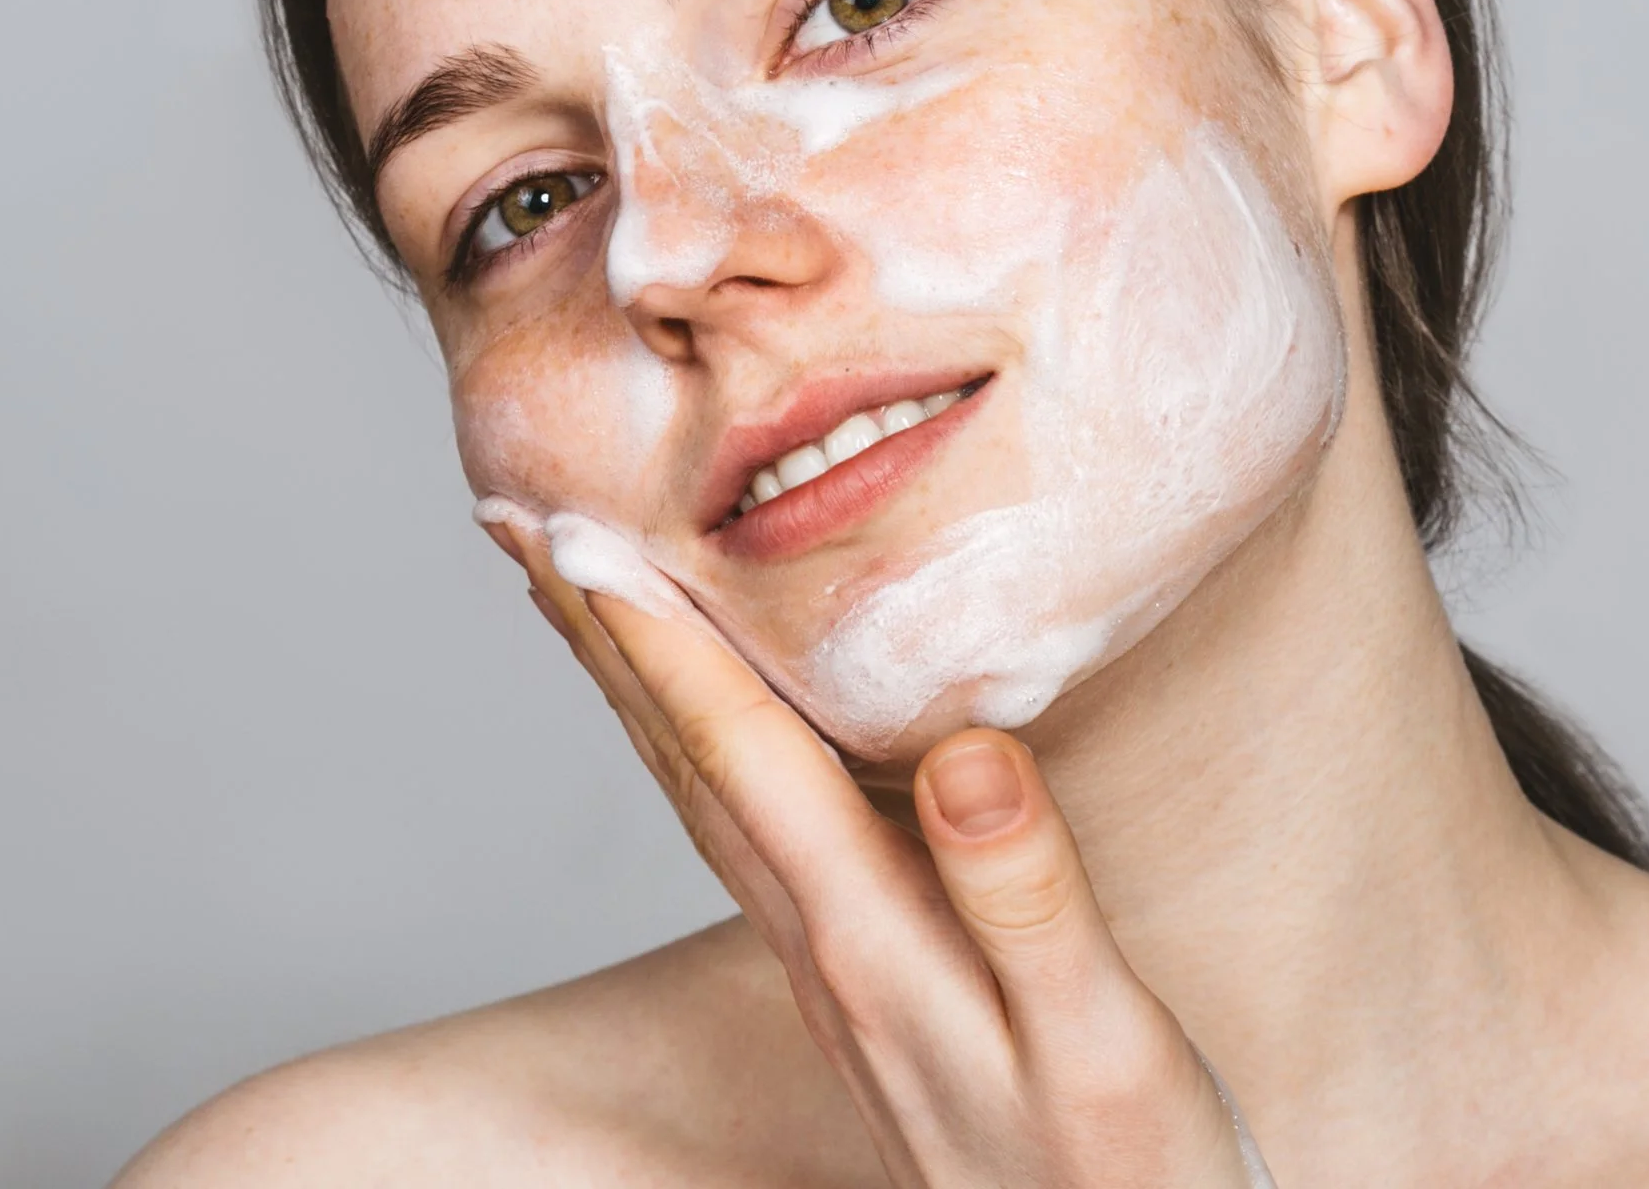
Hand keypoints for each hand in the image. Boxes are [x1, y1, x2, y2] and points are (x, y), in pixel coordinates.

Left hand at [515, 554, 1274, 1187]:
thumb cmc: (1127, 1175)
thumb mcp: (1101, 1040)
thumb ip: (1028, 898)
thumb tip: (964, 750)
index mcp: (873, 945)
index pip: (742, 761)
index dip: (659, 640)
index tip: (573, 532)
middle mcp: (828, 955)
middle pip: (687, 771)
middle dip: (605, 645)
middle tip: (520, 524)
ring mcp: (838, 980)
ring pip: (706, 808)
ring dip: (639, 697)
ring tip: (586, 604)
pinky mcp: (870, 994)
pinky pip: (751, 844)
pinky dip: (706, 761)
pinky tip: (719, 740)